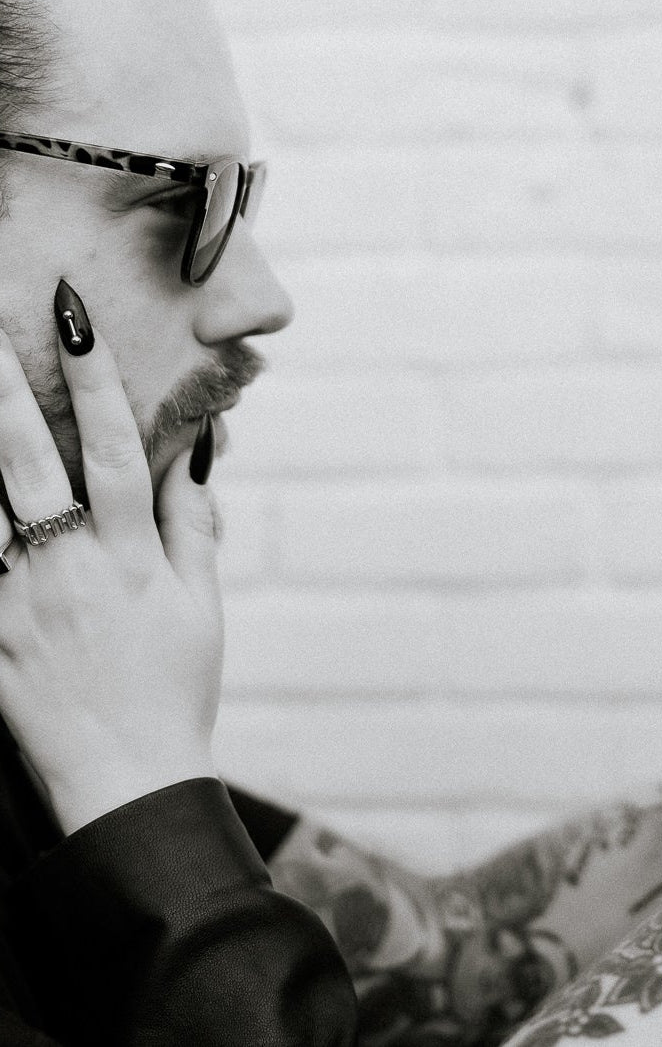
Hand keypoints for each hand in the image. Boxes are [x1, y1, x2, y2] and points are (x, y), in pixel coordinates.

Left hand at [0, 300, 223, 833]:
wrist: (128, 777)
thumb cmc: (175, 685)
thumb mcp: (202, 603)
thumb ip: (190, 525)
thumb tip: (189, 458)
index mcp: (132, 556)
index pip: (114, 449)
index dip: (97, 383)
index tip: (76, 324)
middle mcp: (70, 569)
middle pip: (28, 463)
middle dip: (7, 390)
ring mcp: (18, 605)